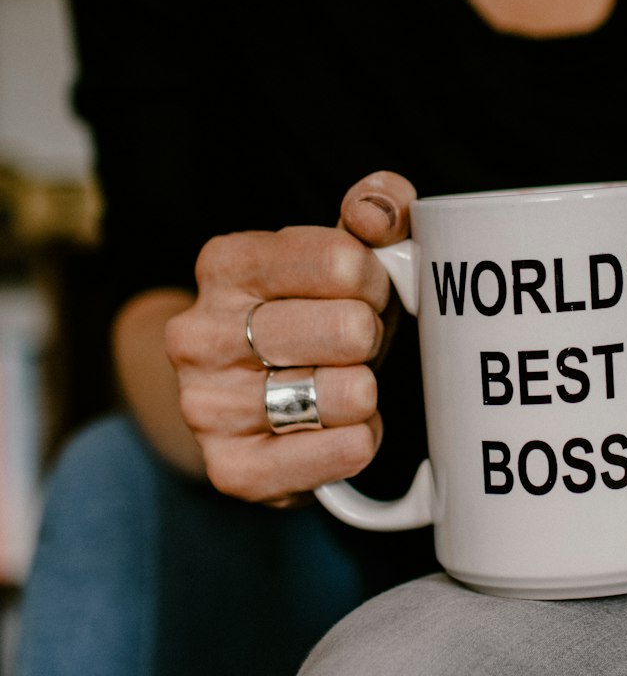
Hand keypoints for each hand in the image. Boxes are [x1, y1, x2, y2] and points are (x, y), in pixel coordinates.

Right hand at [165, 171, 416, 506]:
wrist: (249, 398)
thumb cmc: (312, 312)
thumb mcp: (343, 247)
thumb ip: (375, 206)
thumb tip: (378, 215)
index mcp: (225, 265)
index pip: (342, 260)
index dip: (376, 279)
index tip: (365, 291)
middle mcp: (200, 334)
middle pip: (350, 329)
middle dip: (372, 336)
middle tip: (356, 343)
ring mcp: (208, 405)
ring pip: (349, 393)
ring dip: (368, 389)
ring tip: (344, 383)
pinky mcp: (233, 469)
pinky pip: (344, 451)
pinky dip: (363, 440)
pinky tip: (345, 428)